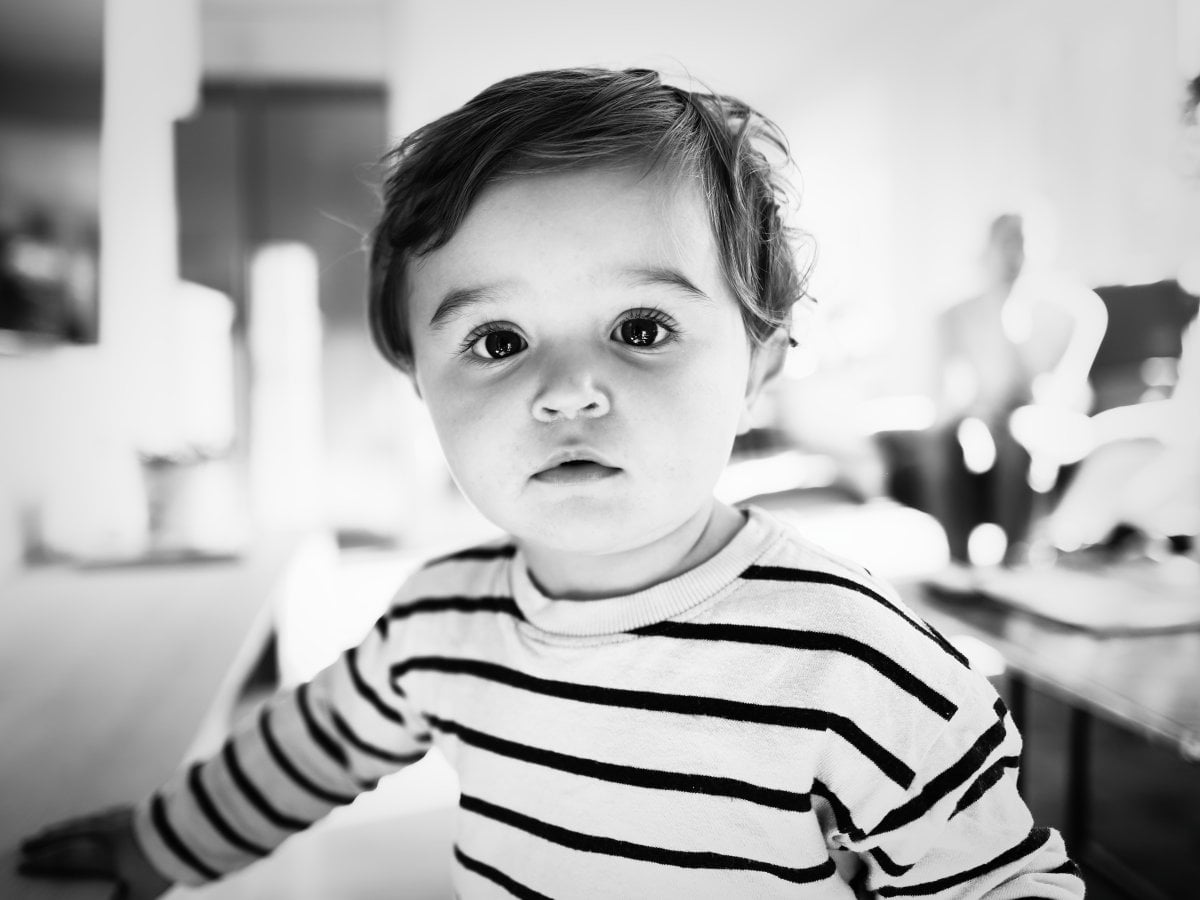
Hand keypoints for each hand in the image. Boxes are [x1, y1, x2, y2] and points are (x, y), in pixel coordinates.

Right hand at [18, 806, 172, 899]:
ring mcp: (122, 817)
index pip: (65, 859)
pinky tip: (91, 818)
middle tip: (28, 842)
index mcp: (103, 854)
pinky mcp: (138, 808)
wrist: (191, 828)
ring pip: (86, 821)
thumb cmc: (164, 863)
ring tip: (50, 829)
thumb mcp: (141, 892)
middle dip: (48, 841)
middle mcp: (107, 832)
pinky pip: (104, 813)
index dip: (43, 863)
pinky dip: (90, 818)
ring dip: (66, 826)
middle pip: (71, 835)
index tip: (22, 864)